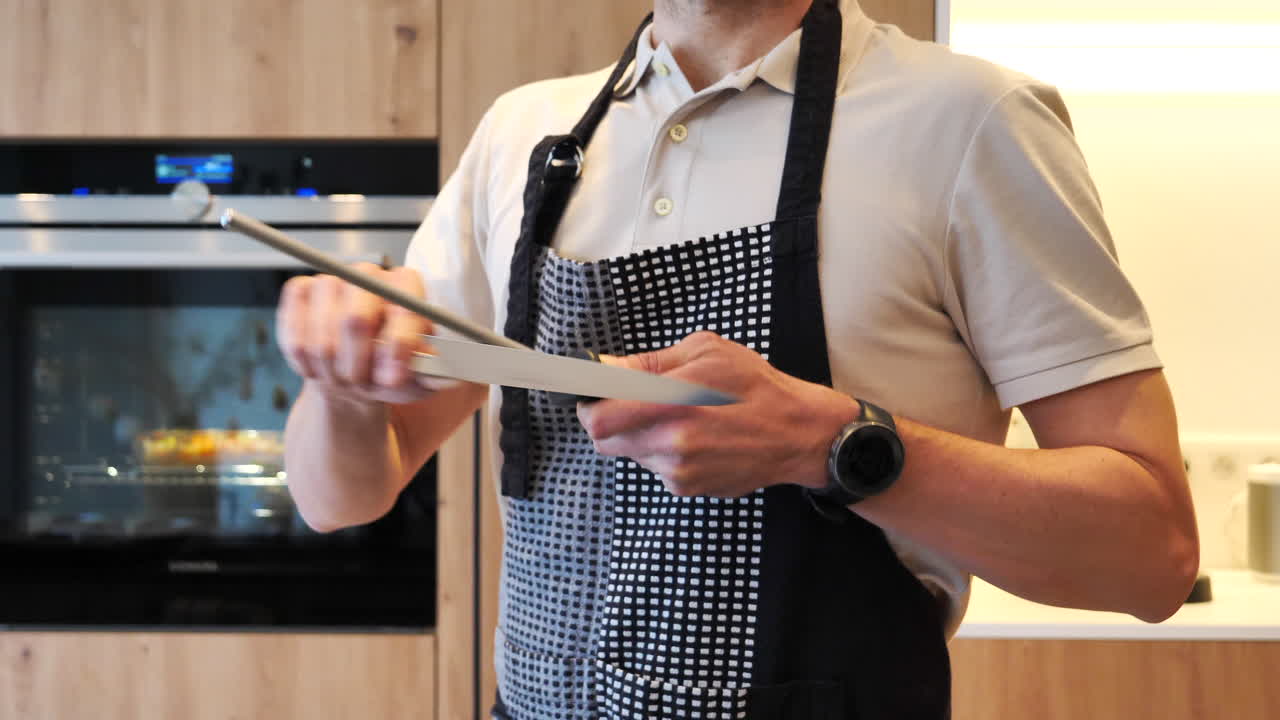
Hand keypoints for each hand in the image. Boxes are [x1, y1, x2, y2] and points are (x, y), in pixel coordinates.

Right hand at [276, 264, 447, 405]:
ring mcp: (330, 280)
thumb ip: (440, 372)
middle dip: (359, 364)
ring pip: (321, 335)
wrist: (353, 378)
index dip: (399, 344)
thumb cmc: (393, 372)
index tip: (395, 377)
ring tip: (346, 379)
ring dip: (333, 370)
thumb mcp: (424, 377)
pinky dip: (306, 364)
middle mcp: (368, 274)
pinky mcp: (299, 292)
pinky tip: (320, 369)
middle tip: (364, 385)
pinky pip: (295, 336)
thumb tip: (458, 371)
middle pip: (355, 319)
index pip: (404, 304)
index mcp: (407, 286)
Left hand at [576, 331, 859, 496]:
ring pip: (632, 454)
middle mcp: (669, 443)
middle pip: (604, 440)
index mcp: (669, 403)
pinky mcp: (687, 488)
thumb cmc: (755, 386)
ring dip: (641, 435)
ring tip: (681, 417)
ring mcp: (677, 471)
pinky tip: (697, 438)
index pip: (596, 418)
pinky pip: (656, 468)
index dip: (587, 405)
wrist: (799, 434)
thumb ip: (650, 364)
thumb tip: (607, 368)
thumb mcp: (705, 353)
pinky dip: (664, 453)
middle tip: (634, 401)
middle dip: (610, 420)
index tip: (589, 394)